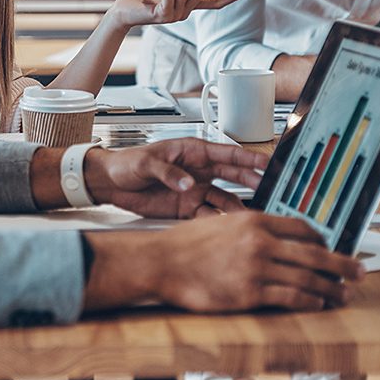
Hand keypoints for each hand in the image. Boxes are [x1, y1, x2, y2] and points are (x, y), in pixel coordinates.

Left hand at [83, 138, 262, 218]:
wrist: (109, 184)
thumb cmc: (126, 163)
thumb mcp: (146, 162)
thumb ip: (168, 172)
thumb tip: (188, 184)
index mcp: (192, 152)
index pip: (226, 154)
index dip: (248, 159)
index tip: (266, 163)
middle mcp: (198, 172)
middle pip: (233, 176)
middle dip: (253, 182)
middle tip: (270, 189)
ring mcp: (195, 191)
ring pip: (225, 198)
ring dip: (238, 207)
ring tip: (251, 216)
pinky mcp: (186, 209)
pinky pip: (208, 215)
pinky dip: (219, 221)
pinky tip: (228, 227)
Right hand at [83, 213, 364, 312]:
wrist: (161, 262)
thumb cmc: (185, 245)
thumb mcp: (221, 223)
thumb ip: (249, 228)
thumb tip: (271, 236)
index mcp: (254, 220)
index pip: (301, 227)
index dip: (322, 239)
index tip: (333, 246)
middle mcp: (261, 241)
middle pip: (314, 252)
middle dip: (342, 263)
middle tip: (360, 270)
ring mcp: (256, 268)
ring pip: (307, 277)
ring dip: (332, 287)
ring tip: (345, 294)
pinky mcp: (249, 294)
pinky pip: (290, 297)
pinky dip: (310, 301)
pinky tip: (320, 304)